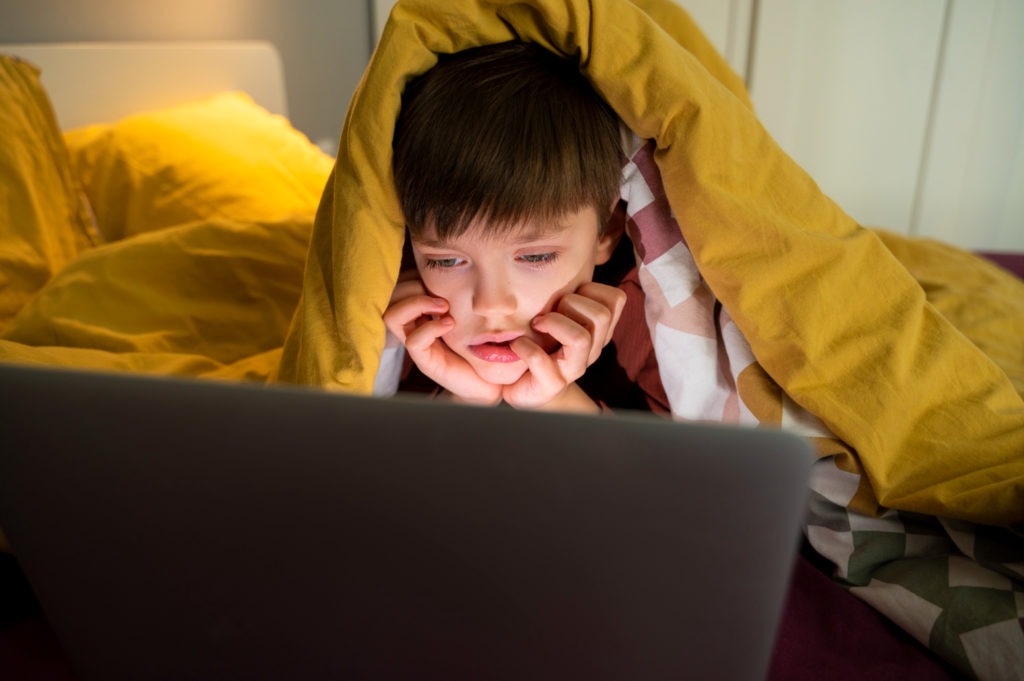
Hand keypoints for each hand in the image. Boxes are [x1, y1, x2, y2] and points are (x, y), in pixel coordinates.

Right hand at [383, 277, 501, 405]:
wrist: (490, 379)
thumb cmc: (480, 341)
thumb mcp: (469, 308)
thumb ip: (459, 288)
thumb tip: (457, 261)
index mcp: (420, 309)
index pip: (399, 282)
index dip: (413, 273)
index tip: (439, 275)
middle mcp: (412, 324)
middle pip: (390, 295)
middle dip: (413, 284)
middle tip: (442, 292)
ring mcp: (416, 343)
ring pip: (392, 315)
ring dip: (417, 303)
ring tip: (444, 306)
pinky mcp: (425, 361)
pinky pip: (413, 340)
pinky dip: (431, 327)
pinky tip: (450, 324)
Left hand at [502, 282, 625, 410]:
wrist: (526, 388)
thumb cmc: (541, 344)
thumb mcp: (557, 313)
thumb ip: (567, 291)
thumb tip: (568, 250)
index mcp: (597, 330)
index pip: (616, 299)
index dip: (591, 289)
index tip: (567, 296)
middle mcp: (592, 349)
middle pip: (600, 315)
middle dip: (570, 304)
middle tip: (547, 311)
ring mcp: (574, 369)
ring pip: (581, 338)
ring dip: (553, 323)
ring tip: (536, 324)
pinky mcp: (552, 386)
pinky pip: (544, 363)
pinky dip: (526, 348)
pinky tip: (518, 344)